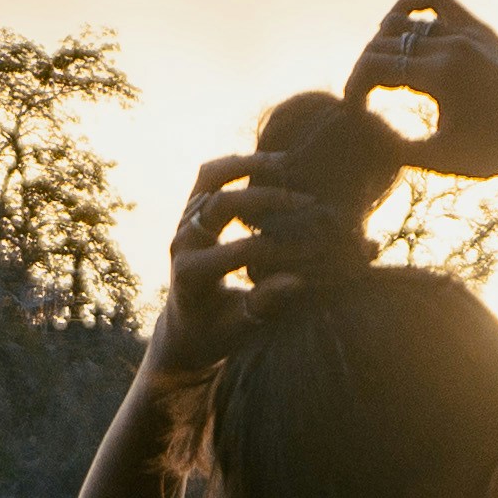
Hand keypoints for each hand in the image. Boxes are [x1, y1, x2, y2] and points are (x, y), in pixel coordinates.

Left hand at [149, 150, 358, 377]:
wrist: (184, 329)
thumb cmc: (215, 334)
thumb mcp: (240, 328)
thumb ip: (263, 304)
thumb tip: (298, 280)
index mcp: (191, 274)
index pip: (240, 250)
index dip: (281, 249)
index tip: (315, 250)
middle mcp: (182, 242)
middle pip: (221, 203)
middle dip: (267, 199)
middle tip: (307, 201)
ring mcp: (183, 223)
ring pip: (210, 178)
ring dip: (248, 165)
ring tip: (286, 163)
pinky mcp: (190, 211)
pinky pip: (209, 177)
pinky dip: (238, 165)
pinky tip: (270, 165)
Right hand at [343, 0, 497, 181]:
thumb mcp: (442, 158)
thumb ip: (395, 145)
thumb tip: (360, 126)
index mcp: (441, 75)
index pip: (374, 68)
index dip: (354, 89)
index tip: (353, 111)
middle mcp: (452, 44)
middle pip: (384, 45)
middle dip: (364, 70)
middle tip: (364, 98)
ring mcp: (467, 31)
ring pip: (403, 21)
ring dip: (383, 44)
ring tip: (384, 72)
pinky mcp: (479, 28)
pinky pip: (435, 0)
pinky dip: (409, 6)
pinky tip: (399, 26)